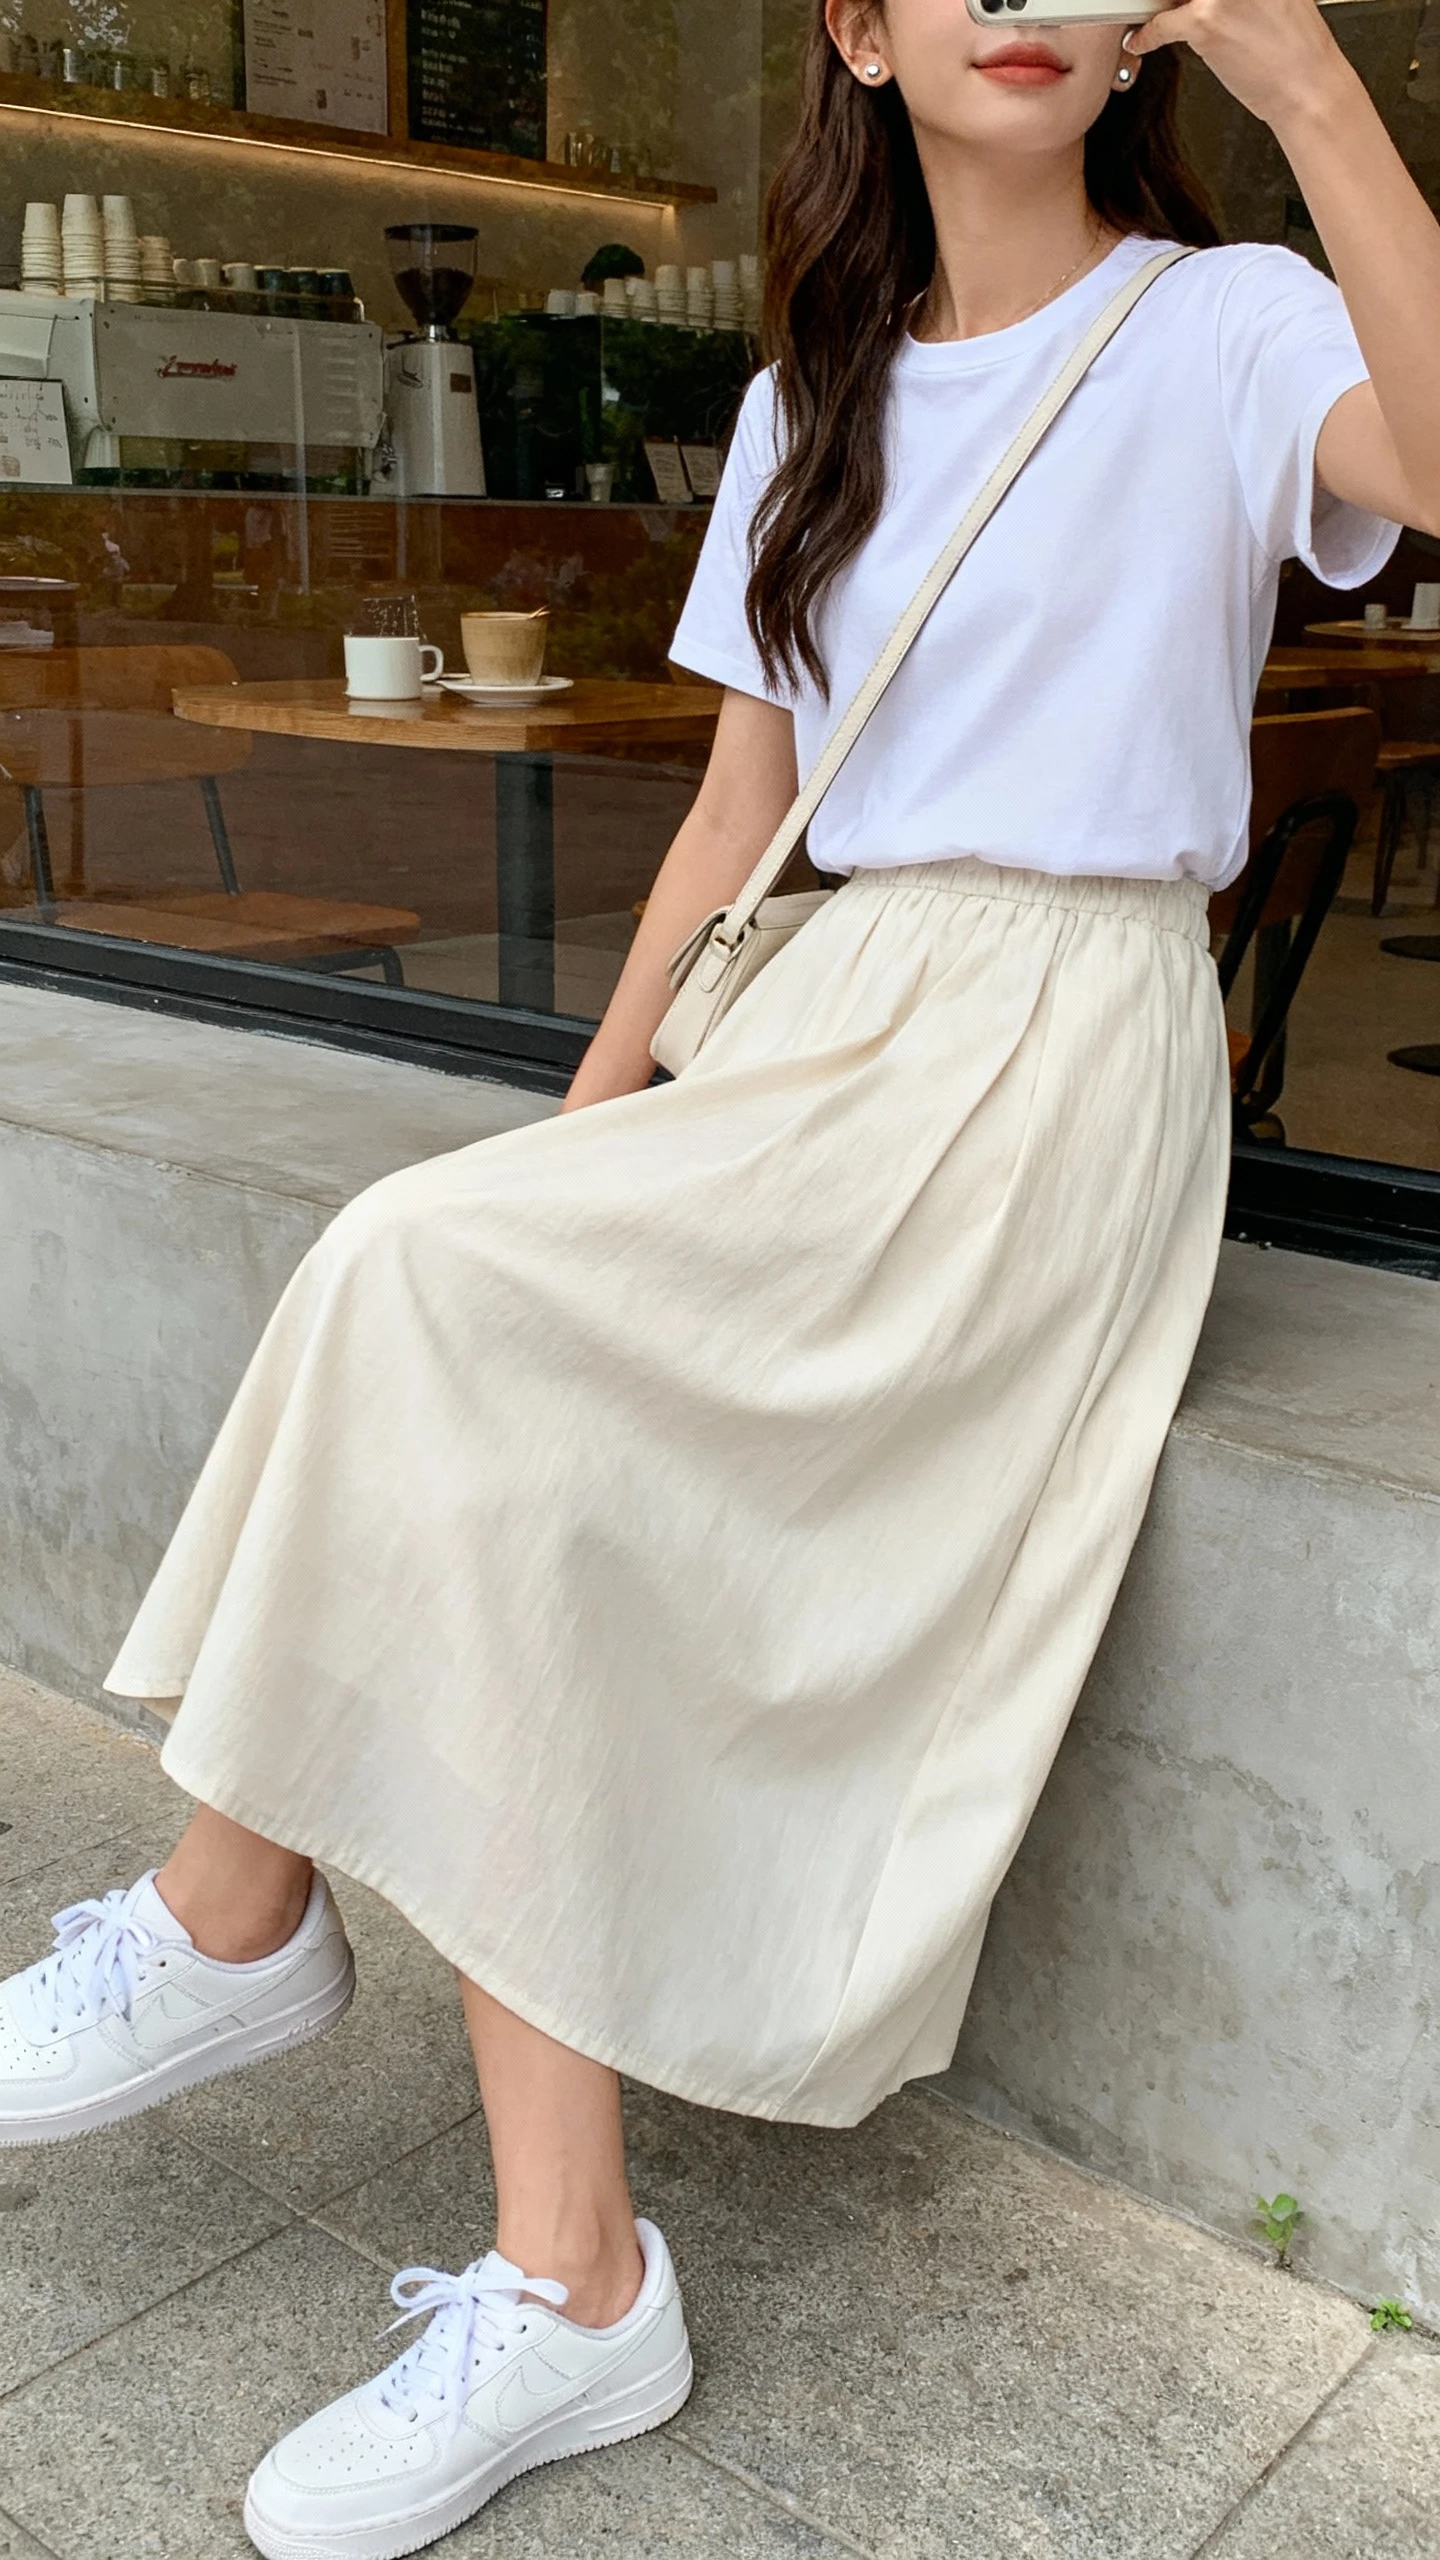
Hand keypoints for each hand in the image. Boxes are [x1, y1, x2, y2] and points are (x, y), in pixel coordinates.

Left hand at [1124, 0, 1353, 132]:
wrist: (1305, 84)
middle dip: (1181, 0)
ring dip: (1162, 7)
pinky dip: (1146, 35)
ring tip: (1157, 14)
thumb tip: (1208, 1)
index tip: (1188, 1)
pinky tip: (1140, 38)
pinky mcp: (1204, 21)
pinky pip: (1161, 24)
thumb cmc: (1296, 46)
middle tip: (1177, 7)